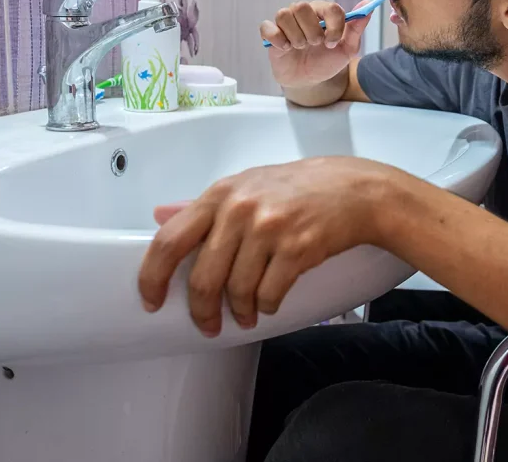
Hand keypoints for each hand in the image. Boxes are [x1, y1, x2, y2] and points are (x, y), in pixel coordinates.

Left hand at [138, 157, 398, 335]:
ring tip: (246, 315)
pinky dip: (266, 307)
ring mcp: (270, 228)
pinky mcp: (298, 248)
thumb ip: (204, 205)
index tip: (152, 299)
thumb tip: (160, 215)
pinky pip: (269, 294)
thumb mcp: (248, 184)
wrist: (356, 191)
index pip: (170, 239)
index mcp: (222, 193)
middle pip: (203, 277)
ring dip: (240, 312)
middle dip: (202, 310)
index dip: (154, 276)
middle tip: (208, 323)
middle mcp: (241, 209)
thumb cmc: (301, 188)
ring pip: (237, 290)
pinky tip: (269, 303)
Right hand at [260, 0, 372, 87]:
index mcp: (323, 13)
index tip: (332, 43)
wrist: (309, 81)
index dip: (333, 26)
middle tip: (315, 45)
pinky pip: (268, 27)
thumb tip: (367, 5)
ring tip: (300, 47)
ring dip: (296, 36)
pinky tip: (286, 48)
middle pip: (302, 6)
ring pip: (284, 15)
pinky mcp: (270, 34)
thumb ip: (356, 29)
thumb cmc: (327, 61)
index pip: (330, 7)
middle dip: (312, 31)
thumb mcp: (346, 49)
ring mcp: (286, 22)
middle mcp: (303, 12)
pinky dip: (278, 39)